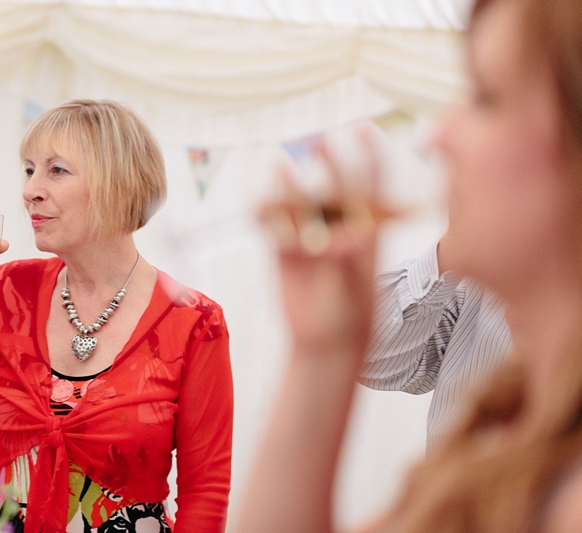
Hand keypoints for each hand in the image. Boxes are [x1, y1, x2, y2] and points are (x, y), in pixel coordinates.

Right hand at [260, 138, 382, 359]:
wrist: (330, 341)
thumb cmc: (353, 312)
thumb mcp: (357, 283)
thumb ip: (352, 256)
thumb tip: (354, 234)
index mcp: (367, 229)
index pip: (371, 185)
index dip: (369, 155)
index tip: (364, 128)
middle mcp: (338, 229)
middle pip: (332, 186)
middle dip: (328, 163)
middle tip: (320, 141)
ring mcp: (310, 238)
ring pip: (299, 203)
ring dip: (290, 184)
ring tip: (281, 164)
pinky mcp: (284, 253)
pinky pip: (272, 228)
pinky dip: (264, 215)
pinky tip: (257, 203)